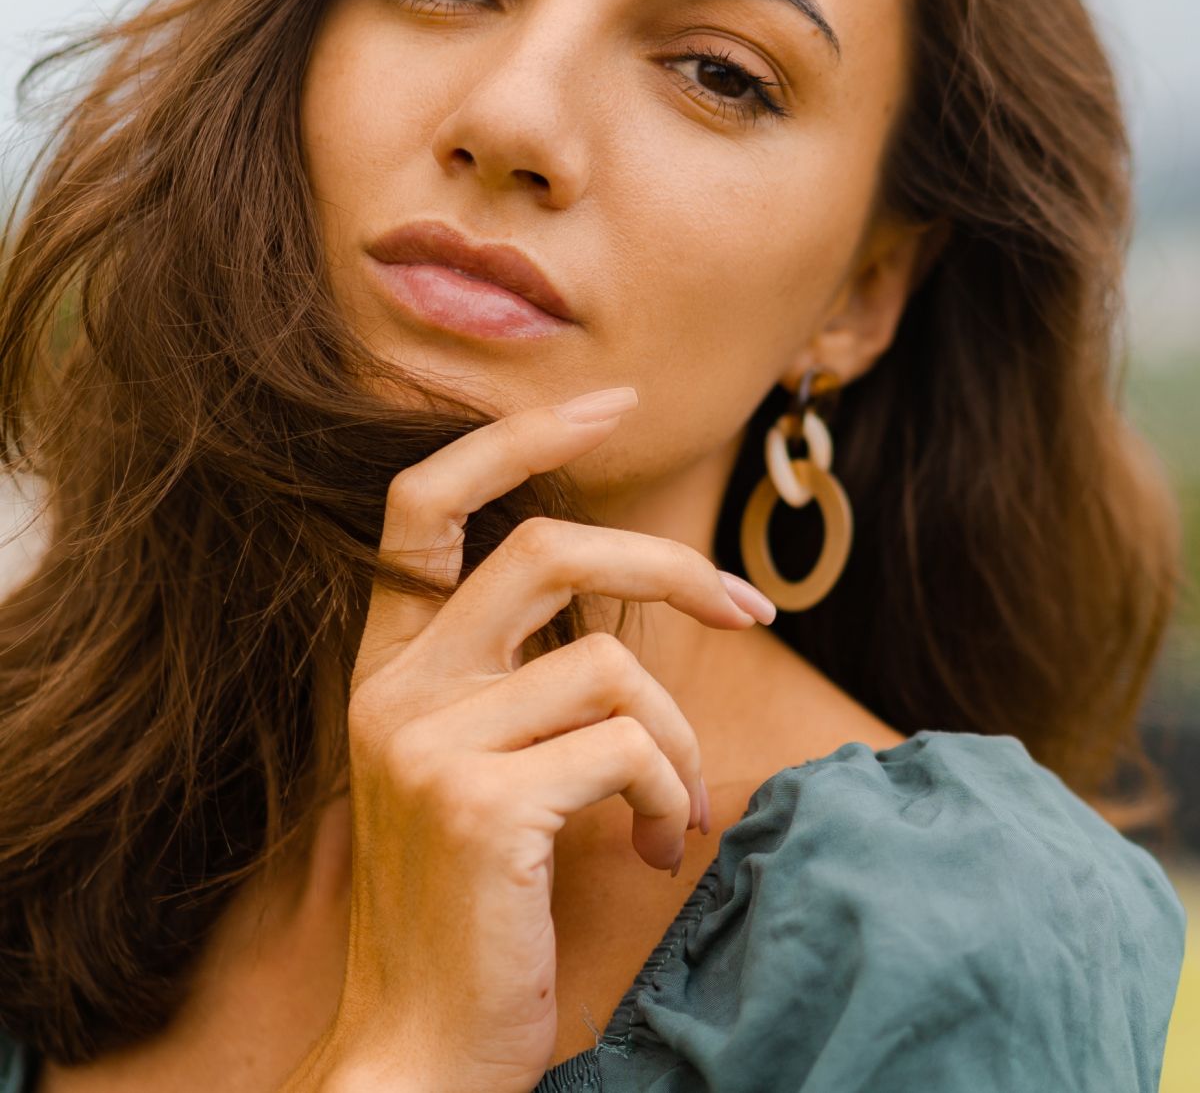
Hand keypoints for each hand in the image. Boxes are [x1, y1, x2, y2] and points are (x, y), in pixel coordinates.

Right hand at [282, 386, 774, 1091]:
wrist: (420, 1049)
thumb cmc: (474, 905)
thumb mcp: (482, 765)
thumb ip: (526, 674)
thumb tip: (638, 599)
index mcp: (387, 665)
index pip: (423, 501)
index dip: (516, 438)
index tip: (610, 404)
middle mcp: (392, 688)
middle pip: (542, 548)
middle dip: (664, 562)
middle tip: (745, 609)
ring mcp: (428, 744)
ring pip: (611, 669)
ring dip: (676, 743)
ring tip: (673, 811)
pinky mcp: (482, 805)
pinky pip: (630, 751)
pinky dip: (670, 797)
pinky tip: (655, 853)